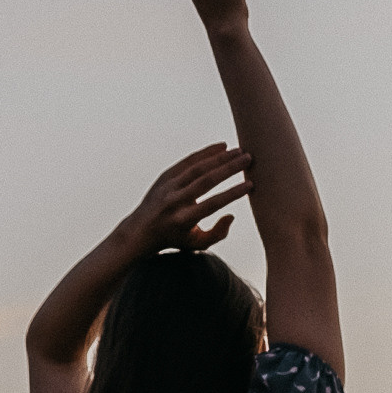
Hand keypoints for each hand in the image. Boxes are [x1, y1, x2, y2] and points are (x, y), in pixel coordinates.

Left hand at [117, 142, 250, 258]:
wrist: (141, 230)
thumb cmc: (175, 238)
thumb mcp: (197, 244)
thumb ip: (218, 234)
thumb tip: (231, 215)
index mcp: (184, 219)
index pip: (213, 203)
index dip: (233, 193)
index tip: (250, 184)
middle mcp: (175, 201)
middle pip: (206, 180)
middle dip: (230, 168)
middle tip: (248, 159)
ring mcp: (168, 187)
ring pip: (197, 168)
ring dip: (220, 157)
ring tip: (239, 151)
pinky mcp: (165, 176)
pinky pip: (188, 161)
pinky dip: (205, 153)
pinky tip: (222, 147)